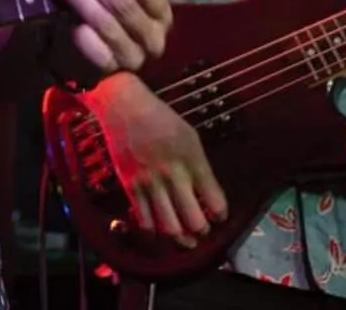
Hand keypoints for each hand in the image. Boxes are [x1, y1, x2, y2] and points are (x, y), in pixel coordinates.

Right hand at [84, 72, 226, 245]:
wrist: (125, 107)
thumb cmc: (161, 118)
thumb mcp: (190, 137)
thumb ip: (199, 167)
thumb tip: (206, 196)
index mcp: (192, 160)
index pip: (215, 200)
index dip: (220, 214)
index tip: (219, 216)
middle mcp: (173, 174)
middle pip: (194, 220)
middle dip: (201, 230)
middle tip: (202, 229)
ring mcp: (150, 182)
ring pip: (169, 227)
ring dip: (180, 238)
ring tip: (185, 238)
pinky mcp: (130, 186)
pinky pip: (144, 220)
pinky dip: (155, 230)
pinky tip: (160, 228)